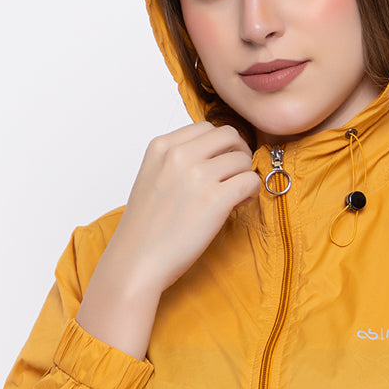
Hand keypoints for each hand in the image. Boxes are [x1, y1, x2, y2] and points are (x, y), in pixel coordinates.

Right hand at [77, 121, 260, 357]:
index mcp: (161, 146)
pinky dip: (252, 192)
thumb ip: (177, 160)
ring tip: (234, 197)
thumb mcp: (152, 177)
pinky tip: (239, 205)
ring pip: (243, 158)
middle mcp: (179, 155)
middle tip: (234, 177)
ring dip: (244, 176)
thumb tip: (216, 155)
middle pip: (229, 135)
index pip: (206, 127)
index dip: (220, 146)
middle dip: (238, 154)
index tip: (219, 166)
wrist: (137, 261)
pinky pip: (251, 181)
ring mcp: (197, 175)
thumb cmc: (146, 228)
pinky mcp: (215, 199)